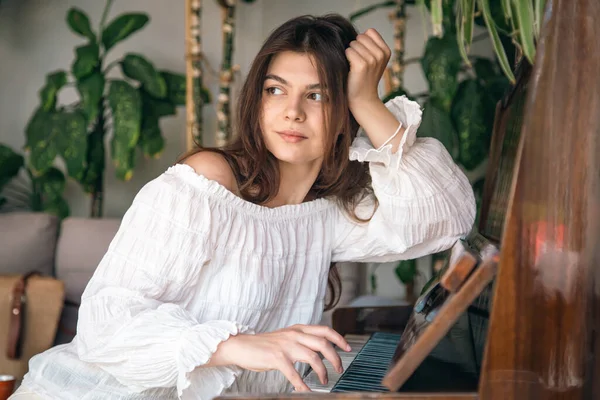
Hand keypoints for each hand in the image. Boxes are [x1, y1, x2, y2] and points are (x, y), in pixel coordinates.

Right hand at [212, 324, 350, 391]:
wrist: (241, 346)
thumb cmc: (263, 345)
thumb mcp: (285, 337)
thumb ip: (300, 340)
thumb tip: (318, 349)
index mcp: (298, 329)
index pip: (324, 330)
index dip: (339, 338)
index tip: (347, 348)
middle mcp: (294, 334)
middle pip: (323, 343)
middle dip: (335, 358)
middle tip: (339, 369)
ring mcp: (285, 346)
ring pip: (313, 357)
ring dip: (322, 371)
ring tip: (324, 380)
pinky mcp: (277, 358)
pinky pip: (295, 374)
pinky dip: (303, 385)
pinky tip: (307, 392)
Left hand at [345, 28, 391, 108]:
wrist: (363, 99)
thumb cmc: (364, 78)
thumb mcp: (374, 60)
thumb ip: (370, 45)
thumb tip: (358, 34)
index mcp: (386, 51)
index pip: (370, 32)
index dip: (362, 42)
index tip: (364, 56)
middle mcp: (381, 54)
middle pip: (360, 36)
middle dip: (356, 47)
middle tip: (358, 63)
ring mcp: (372, 60)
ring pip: (353, 43)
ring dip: (350, 54)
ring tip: (355, 67)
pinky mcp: (362, 65)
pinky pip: (348, 51)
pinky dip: (346, 58)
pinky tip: (351, 69)